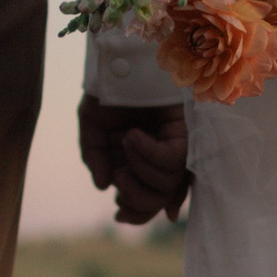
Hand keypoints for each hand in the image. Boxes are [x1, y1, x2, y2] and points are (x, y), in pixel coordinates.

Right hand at [78, 96, 191, 224]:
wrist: (120, 60)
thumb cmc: (108, 91)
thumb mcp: (92, 127)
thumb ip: (95, 158)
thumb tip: (103, 187)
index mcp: (139, 164)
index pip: (148, 202)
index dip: (137, 215)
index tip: (118, 215)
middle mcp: (160, 160)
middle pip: (161, 201)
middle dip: (137, 198)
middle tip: (120, 177)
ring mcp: (174, 147)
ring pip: (167, 184)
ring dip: (139, 168)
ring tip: (126, 140)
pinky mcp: (185, 134)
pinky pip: (172, 161)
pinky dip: (149, 153)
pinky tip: (133, 136)